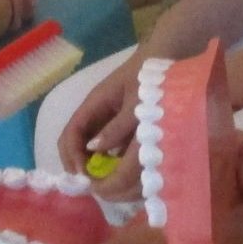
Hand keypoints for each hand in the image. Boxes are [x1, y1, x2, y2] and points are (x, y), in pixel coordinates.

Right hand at [55, 58, 144, 197]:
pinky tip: (128, 175)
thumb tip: (94, 149)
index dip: (72, 157)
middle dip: (83, 168)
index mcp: (93, 106)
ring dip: (99, 169)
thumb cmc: (151, 77)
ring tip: (111, 186)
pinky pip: (114, 151)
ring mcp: (110, 123)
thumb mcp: (136, 101)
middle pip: (77, 146)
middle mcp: (98, 117)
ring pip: (94, 151)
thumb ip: (117, 125)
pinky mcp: (126, 130)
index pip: (70, 135)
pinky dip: (116, 164)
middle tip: (97, 187)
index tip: (86, 177)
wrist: (172, 56)